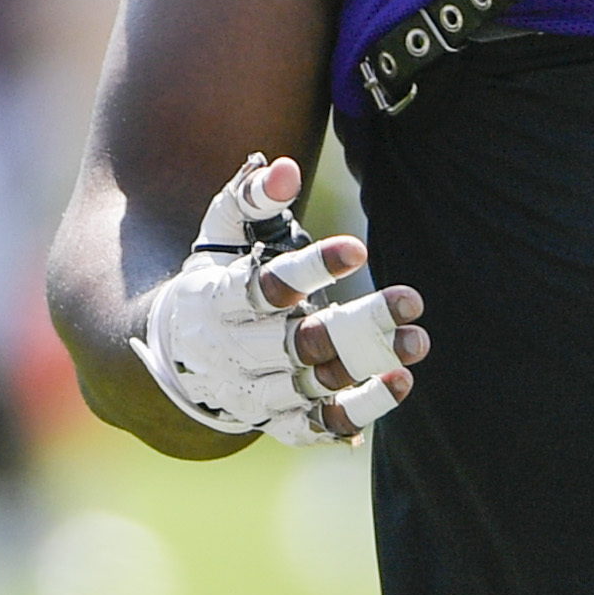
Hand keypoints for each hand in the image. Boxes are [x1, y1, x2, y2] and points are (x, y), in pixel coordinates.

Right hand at [128, 155, 428, 443]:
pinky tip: (399, 383)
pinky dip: (358, 412)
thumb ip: (250, 197)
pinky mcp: (277, 421)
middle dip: (356, 324)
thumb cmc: (212, 278)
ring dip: (368, 367)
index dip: (310, 270)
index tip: (358, 249)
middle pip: (298, 343)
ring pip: (314, 385)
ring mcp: (255, 393)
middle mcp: (234, 353)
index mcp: (216, 302)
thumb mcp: (221, 232)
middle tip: (411, 299)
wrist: (176, 355)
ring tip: (416, 342)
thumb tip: (284, 169)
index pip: (263, 289)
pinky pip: (318, 425)